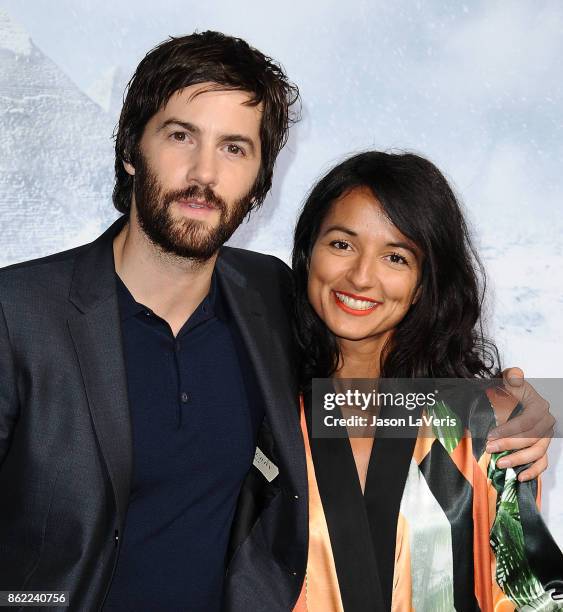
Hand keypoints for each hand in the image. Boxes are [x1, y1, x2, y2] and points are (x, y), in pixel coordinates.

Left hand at [485, 367, 554, 481]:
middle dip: (509, 445)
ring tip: (500, 463)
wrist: (511, 397)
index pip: (527, 421)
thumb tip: (514, 375)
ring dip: (519, 460)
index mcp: (539, 407)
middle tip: (490, 448)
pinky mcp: (542, 448)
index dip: (510, 430)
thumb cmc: (509, 390)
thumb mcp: (509, 379)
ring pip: (537, 453)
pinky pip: (542, 463)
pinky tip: (519, 477)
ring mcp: (546, 437)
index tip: (492, 434)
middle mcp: (546, 423)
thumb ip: (512, 376)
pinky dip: (533, 472)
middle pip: (532, 439)